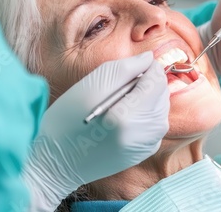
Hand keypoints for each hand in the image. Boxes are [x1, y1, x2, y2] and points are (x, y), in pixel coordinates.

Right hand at [22, 52, 169, 210]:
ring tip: (118, 102)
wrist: (58, 161)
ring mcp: (148, 145)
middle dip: (146, 83)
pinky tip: (122, 117)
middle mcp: (145, 133)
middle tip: (118, 87)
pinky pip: (154, 123)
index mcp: (129, 116)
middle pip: (162, 93)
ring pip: (160, 107)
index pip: (157, 79)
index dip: (146, 67)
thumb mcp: (92, 85)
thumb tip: (148, 58)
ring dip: (145, 98)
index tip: (128, 69)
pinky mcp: (145, 151)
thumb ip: (125, 68)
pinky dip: (144, 114)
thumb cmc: (68, 119)